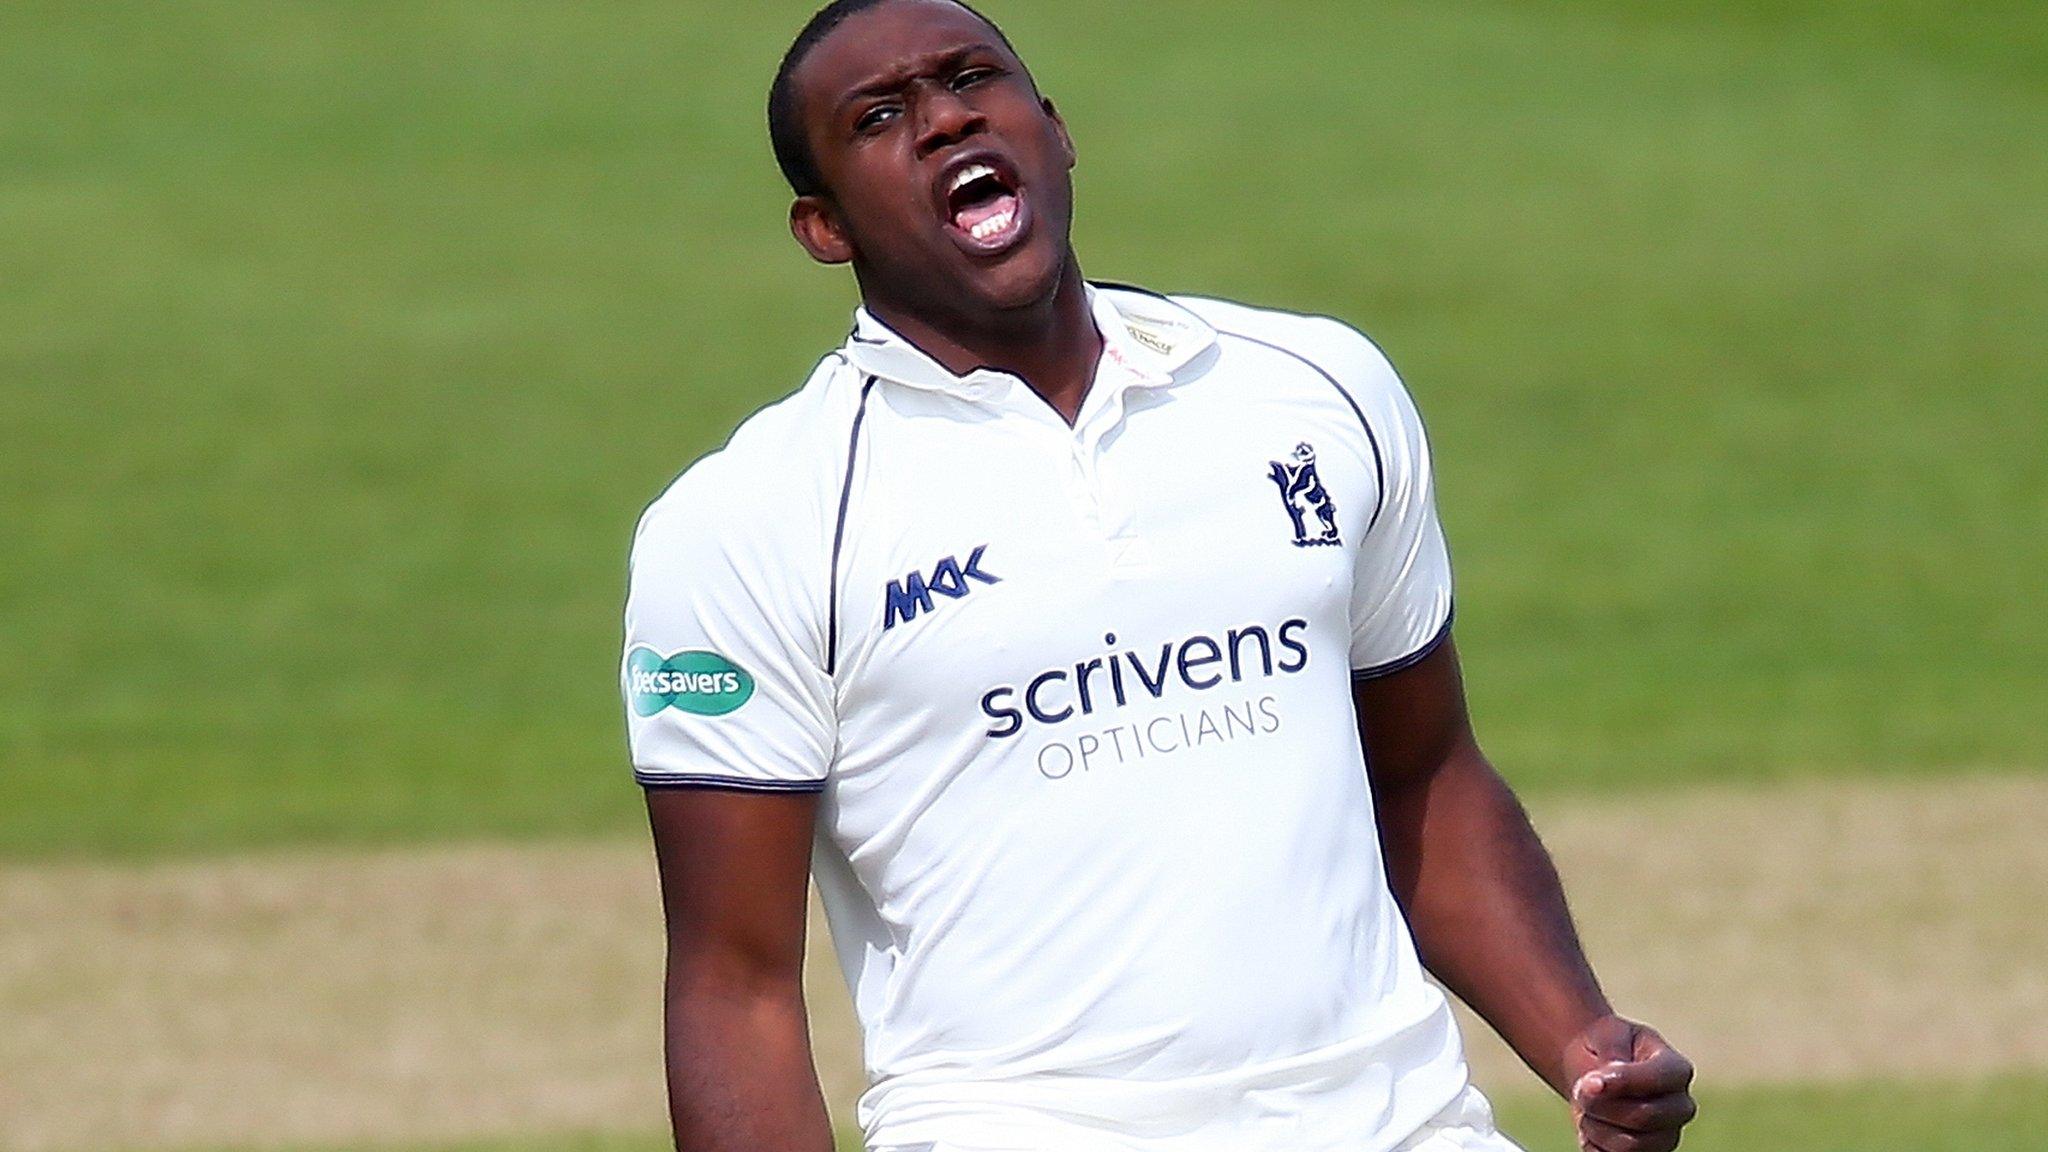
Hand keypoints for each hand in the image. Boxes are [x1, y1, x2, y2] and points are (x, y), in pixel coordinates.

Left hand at [1562, 1014, 1695, 1151]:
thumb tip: (1604, 1083)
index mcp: (1677, 1070)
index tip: (1590, 1079)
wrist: (1592, 1070)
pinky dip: (1594, 1145)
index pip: (1659, 1079)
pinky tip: (1591, 1125)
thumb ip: (1611, 1051)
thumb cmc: (1604, 1047)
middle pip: (1644, 1117)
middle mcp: (1680, 1107)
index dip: (1622, 1081)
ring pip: (1630, 1146)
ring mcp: (1666, 1135)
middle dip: (1601, 1105)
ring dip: (1594, 1126)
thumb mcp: (1606, 1034)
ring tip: (1587, 1108)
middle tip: (1582, 1090)